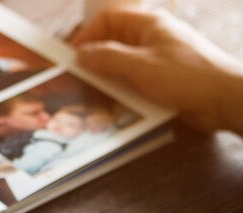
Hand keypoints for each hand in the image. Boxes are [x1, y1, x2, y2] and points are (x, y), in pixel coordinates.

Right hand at [72, 6, 242, 133]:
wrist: (227, 100)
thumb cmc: (187, 76)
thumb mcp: (140, 66)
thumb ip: (107, 59)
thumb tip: (81, 55)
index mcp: (149, 24)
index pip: (110, 20)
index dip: (88, 34)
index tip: (73, 55)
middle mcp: (153, 39)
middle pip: (115, 43)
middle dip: (96, 59)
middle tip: (79, 77)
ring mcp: (160, 60)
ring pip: (124, 65)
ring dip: (110, 78)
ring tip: (95, 93)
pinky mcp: (165, 81)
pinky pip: (136, 82)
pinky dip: (124, 90)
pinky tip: (116, 104)